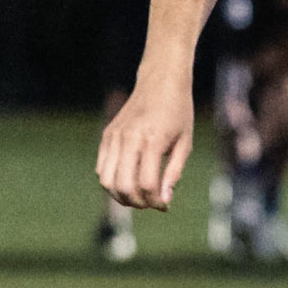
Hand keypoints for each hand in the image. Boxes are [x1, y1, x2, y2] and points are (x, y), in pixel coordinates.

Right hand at [96, 76, 193, 209]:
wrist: (161, 83)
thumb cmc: (178, 113)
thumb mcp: (185, 143)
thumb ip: (174, 172)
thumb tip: (164, 199)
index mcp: (153, 140)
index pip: (147, 184)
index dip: (155, 201)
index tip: (164, 205)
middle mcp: (130, 138)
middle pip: (124, 185)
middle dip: (137, 203)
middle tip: (150, 204)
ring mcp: (115, 136)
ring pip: (107, 180)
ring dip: (121, 196)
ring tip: (137, 197)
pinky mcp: (107, 135)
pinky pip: (101, 168)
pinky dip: (111, 182)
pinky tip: (127, 182)